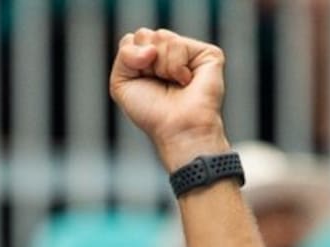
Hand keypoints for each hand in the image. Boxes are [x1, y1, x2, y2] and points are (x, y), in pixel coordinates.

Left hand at [109, 28, 228, 170]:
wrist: (177, 129)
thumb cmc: (152, 113)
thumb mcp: (121, 82)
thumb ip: (124, 54)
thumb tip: (151, 47)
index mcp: (151, 58)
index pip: (132, 40)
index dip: (131, 62)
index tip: (142, 83)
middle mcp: (171, 52)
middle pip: (144, 35)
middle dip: (144, 63)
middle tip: (159, 83)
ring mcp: (190, 51)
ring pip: (161, 36)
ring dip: (161, 67)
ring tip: (174, 84)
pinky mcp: (207, 54)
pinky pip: (178, 43)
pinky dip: (176, 66)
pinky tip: (186, 81)